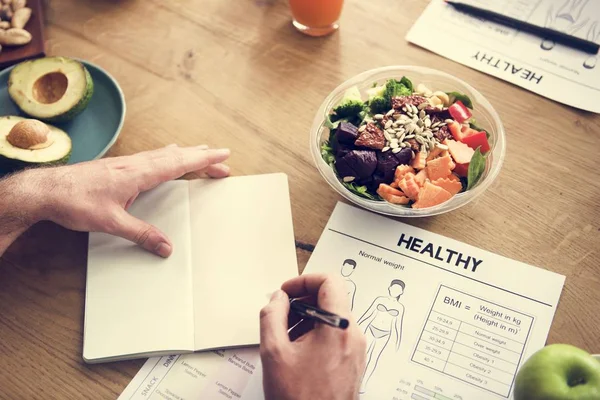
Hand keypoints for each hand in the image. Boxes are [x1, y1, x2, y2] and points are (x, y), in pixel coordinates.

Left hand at [18, 145, 229, 256]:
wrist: (47, 191)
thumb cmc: (75, 202)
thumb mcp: (112, 222)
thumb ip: (141, 234)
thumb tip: (165, 246)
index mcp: (138, 173)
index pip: (179, 163)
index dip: (204, 159)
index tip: (223, 155)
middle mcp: (135, 164)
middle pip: (177, 156)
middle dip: (202, 157)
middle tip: (223, 159)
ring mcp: (127, 163)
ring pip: (164, 154)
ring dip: (186, 154)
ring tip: (201, 153)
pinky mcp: (119, 167)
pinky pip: (152, 156)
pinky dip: (168, 155)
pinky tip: (166, 156)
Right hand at [259, 274, 365, 399]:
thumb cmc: (299, 398)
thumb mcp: (274, 352)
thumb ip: (272, 316)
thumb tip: (278, 298)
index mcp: (338, 327)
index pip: (330, 281)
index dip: (304, 280)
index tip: (286, 292)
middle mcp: (354, 335)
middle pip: (331, 298)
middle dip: (302, 302)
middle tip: (281, 314)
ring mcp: (357, 349)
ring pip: (332, 317)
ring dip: (307, 319)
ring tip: (286, 338)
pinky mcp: (354, 361)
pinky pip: (337, 335)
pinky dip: (316, 334)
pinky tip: (297, 352)